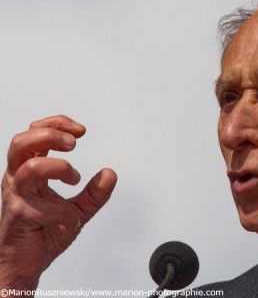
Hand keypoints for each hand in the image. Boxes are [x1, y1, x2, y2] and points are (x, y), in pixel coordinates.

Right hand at [0, 115, 116, 289]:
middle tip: (73, 143)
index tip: (81, 130)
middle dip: (51, 135)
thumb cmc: (41, 234)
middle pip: (21, 142)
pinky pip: (39, 207)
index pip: (34, 133)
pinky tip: (70, 217)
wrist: (24, 265)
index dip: (56, 124)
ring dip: (58, 167)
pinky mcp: (19, 217)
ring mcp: (16, 198)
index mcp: (28, 172)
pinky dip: (62, 211)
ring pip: (28, 168)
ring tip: (74, 177)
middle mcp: (18, 180)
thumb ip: (94, 194)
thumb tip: (110, 174)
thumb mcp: (77, 210)